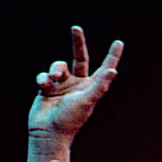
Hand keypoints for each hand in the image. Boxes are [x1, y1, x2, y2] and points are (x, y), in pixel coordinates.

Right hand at [27, 26, 122, 141]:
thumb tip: (113, 71)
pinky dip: (43, 78)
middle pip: (80, 58)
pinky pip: (44, 75)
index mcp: (90, 88)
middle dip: (78, 43)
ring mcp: (62, 86)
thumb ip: (100, 85)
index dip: (112, 56)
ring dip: (55, 68)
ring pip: (59, 65)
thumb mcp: (87, 101)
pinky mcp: (47, 89)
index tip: (119, 43)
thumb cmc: (69, 120)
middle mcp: (77, 85)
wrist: (47, 132)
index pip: (104, 69)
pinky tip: (43, 87)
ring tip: (53, 79)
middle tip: (76, 28)